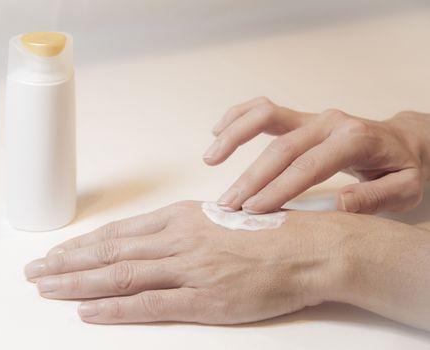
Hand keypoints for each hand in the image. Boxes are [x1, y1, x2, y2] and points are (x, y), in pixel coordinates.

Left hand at [24, 201, 343, 323]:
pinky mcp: (203, 298)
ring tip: (46, 288)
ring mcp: (188, 269)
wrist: (306, 249)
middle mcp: (177, 239)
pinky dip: (113, 308)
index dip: (83, 244)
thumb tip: (151, 240)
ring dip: (77, 282)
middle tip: (34, 271)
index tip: (58, 252)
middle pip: (109, 252)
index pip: (119, 232)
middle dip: (66, 262)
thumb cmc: (266, 233)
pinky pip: (148, 304)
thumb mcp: (218, 219)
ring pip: (120, 275)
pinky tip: (87, 311)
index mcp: (181, 218)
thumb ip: (182, 229)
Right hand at [203, 97, 429, 213]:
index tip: (253, 210)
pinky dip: (238, 117)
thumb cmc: (402, 167)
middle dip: (250, 178)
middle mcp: (329, 122)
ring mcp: (312, 117)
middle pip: (280, 148)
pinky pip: (264, 110)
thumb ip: (375, 197)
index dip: (278, 188)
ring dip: (234, 136)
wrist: (403, 142)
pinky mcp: (300, 118)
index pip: (308, 166)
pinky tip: (218, 131)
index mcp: (355, 140)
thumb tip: (337, 205)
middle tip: (228, 204)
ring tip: (210, 158)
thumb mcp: (405, 188)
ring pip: (265, 116)